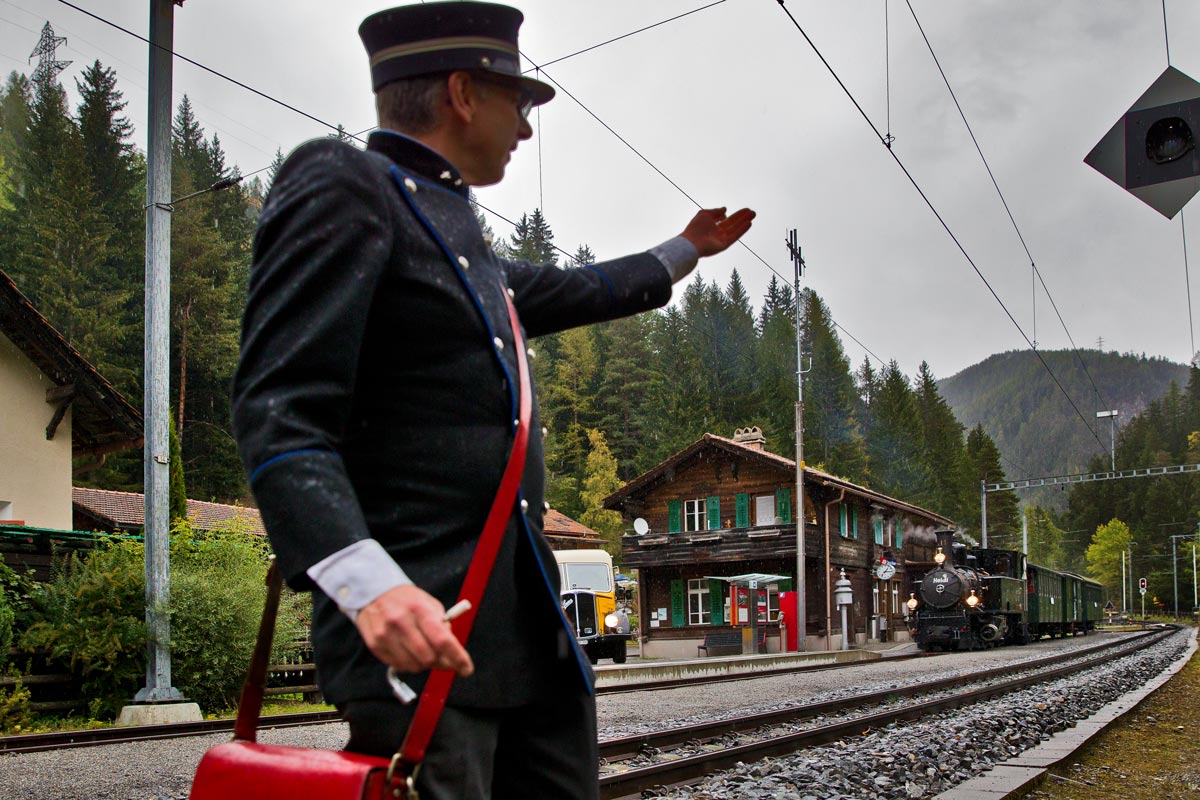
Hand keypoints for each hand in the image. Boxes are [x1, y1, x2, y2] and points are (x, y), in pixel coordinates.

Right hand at [354, 584, 474, 676]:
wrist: (373, 592)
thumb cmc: (406, 600)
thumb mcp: (429, 604)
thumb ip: (442, 626)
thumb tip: (451, 652)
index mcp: (420, 609)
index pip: (442, 640)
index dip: (457, 657)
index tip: (466, 669)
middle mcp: (401, 622)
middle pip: (429, 658)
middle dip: (441, 663)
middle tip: (445, 660)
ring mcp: (386, 635)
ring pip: (414, 666)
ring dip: (424, 665)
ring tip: (424, 653)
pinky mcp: (375, 645)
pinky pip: (398, 666)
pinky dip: (408, 664)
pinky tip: (409, 652)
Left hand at [680, 207, 755, 256]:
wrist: (691, 242)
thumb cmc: (695, 228)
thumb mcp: (705, 214)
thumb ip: (715, 211)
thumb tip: (725, 209)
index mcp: (711, 226)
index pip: (726, 219)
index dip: (736, 215)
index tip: (745, 210)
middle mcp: (717, 233)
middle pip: (733, 224)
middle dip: (742, 217)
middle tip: (752, 211)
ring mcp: (721, 239)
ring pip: (735, 229)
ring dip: (744, 221)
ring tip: (753, 214)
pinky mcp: (724, 245)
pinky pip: (735, 236)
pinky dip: (742, 230)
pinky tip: (749, 223)